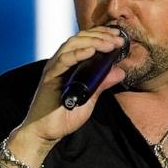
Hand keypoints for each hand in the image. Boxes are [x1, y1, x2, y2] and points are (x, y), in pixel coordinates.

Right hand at [18, 26, 127, 145]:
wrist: (46, 132)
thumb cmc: (66, 115)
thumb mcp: (91, 98)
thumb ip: (102, 83)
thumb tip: (120, 71)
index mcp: (71, 64)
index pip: (86, 41)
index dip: (103, 35)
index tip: (119, 37)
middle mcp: (61, 62)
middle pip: (80, 38)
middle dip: (102, 36)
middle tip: (119, 40)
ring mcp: (55, 68)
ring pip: (72, 44)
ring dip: (94, 42)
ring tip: (110, 44)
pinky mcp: (49, 77)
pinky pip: (63, 60)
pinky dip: (78, 54)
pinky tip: (91, 51)